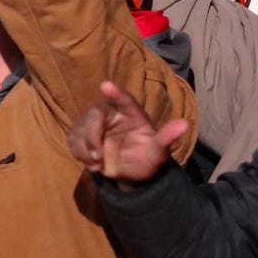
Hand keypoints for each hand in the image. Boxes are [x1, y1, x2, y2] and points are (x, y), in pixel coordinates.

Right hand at [66, 81, 188, 182]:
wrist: (130, 172)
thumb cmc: (146, 157)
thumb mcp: (158, 151)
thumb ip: (167, 137)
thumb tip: (185, 124)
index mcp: (132, 113)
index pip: (124, 100)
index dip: (115, 92)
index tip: (106, 85)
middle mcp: (112, 114)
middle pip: (95, 114)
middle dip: (92, 135)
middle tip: (98, 157)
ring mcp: (94, 123)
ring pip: (80, 127)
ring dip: (85, 148)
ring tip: (97, 164)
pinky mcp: (81, 134)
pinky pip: (72, 139)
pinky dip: (78, 153)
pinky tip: (91, 162)